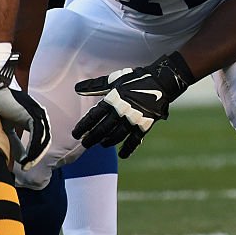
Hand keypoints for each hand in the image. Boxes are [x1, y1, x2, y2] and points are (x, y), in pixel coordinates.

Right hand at [0, 52, 50, 169]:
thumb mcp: (6, 128)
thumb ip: (14, 141)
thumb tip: (19, 158)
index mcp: (33, 117)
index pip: (41, 139)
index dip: (35, 154)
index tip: (26, 165)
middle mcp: (38, 115)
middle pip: (44, 140)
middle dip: (37, 156)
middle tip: (27, 167)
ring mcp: (36, 113)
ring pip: (42, 138)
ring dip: (36, 154)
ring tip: (27, 165)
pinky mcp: (31, 113)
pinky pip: (37, 134)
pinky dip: (33, 147)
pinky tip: (26, 157)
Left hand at [72, 53, 192, 157]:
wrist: (160, 82)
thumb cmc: (135, 79)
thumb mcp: (114, 79)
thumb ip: (95, 86)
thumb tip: (77, 88)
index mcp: (113, 99)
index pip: (93, 116)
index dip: (83, 126)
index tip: (75, 134)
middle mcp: (121, 111)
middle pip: (102, 129)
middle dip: (92, 138)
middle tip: (85, 144)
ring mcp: (133, 119)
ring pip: (116, 136)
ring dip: (107, 142)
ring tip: (102, 145)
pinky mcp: (144, 125)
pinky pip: (134, 141)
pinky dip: (128, 149)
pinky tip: (122, 155)